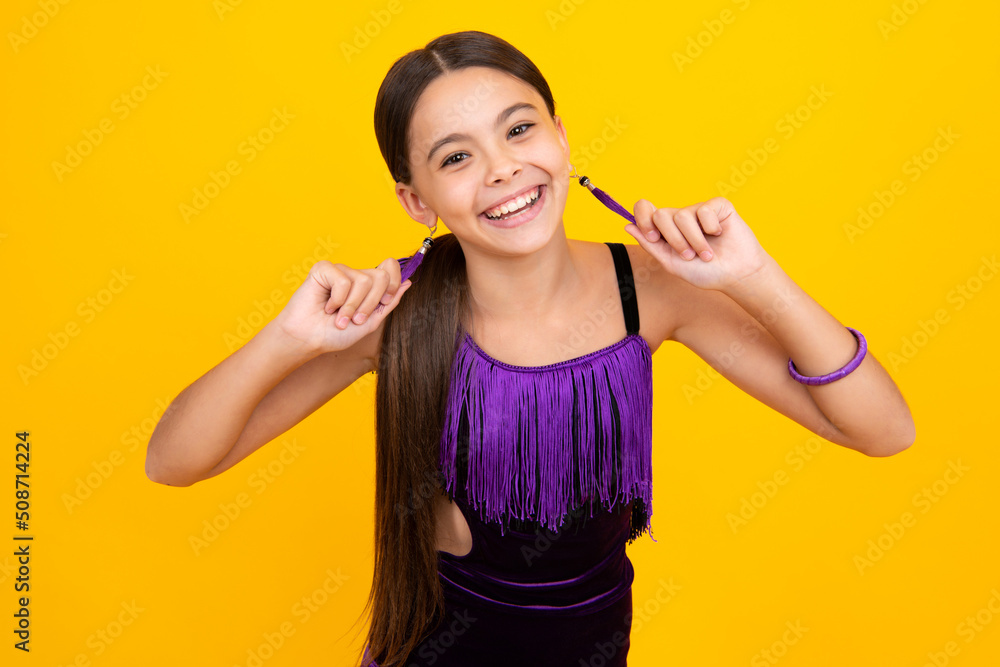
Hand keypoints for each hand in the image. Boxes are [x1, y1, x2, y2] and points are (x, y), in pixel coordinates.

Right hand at [275, 258, 411, 353]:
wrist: (310, 340)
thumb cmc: (335, 333)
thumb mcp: (370, 322)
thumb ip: (389, 303)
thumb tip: (408, 282)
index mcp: (368, 286)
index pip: (390, 268)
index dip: (393, 283)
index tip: (385, 301)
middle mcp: (355, 275)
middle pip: (381, 276)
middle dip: (370, 303)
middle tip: (355, 318)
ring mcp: (340, 271)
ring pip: (363, 281)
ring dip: (352, 306)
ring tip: (339, 317)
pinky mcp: (324, 269)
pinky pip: (343, 281)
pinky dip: (337, 300)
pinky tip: (327, 306)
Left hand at [623, 196, 772, 290]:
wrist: (736, 275)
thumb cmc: (705, 272)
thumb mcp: (672, 263)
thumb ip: (650, 245)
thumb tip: (627, 226)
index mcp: (666, 230)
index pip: (645, 209)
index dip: (643, 218)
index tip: (653, 237)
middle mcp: (680, 217)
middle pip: (661, 214)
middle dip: (673, 240)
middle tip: (688, 255)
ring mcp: (698, 210)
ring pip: (682, 215)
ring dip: (694, 240)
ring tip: (707, 254)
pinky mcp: (717, 205)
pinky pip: (704, 210)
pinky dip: (710, 228)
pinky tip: (719, 235)